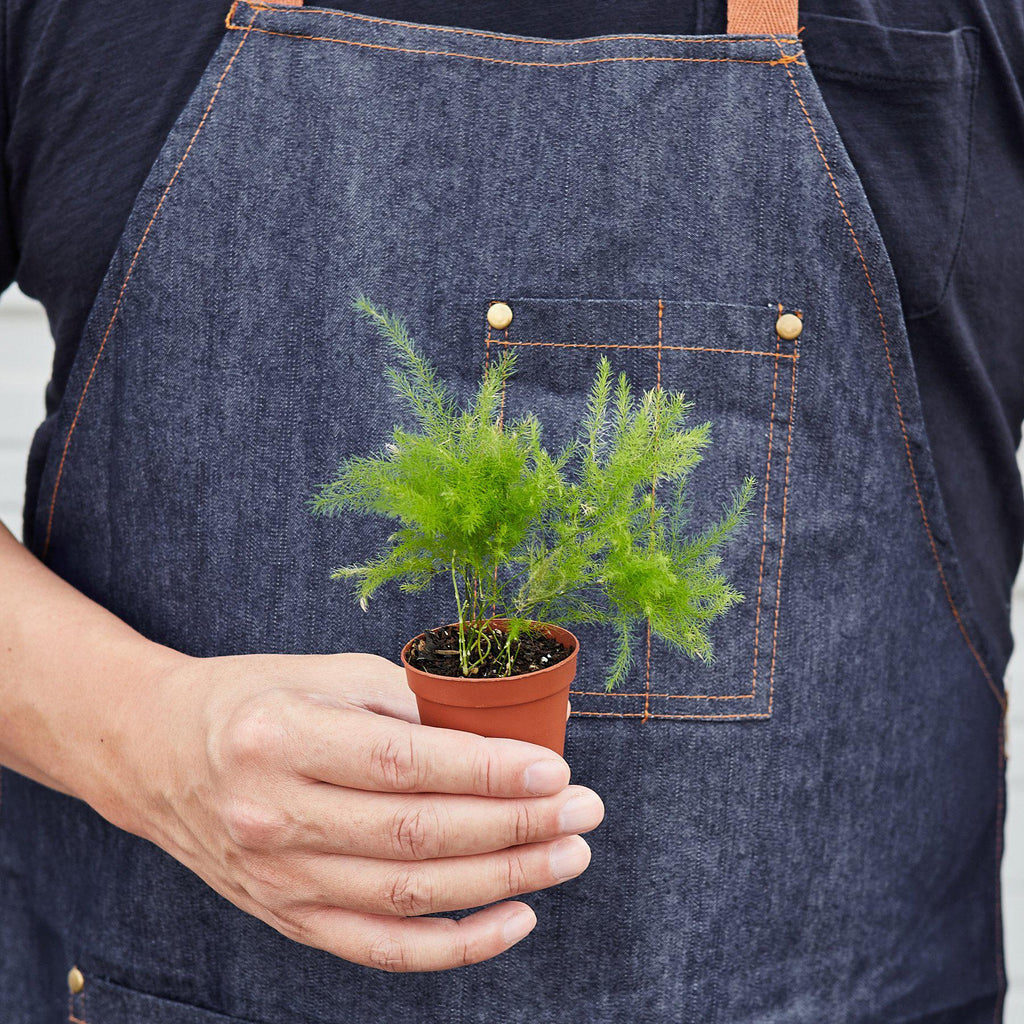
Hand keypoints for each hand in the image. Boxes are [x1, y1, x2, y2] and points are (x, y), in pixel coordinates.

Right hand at [112, 652, 603, 972]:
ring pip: (410, 894)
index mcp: (281, 737)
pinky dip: (455, 944)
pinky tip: (514, 918)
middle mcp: (274, 816)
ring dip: (502, 880)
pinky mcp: (289, 917)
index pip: (402, 764)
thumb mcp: (324, 674)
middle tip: (583, 811)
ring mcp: (280, 879)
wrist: (157, 753)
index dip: (485, 771)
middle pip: (415, 834)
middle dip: (514, 827)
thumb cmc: (255, 700)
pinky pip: (382, 947)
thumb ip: (407, 700)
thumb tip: (502, 728)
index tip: (552, 768)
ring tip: (568, 854)